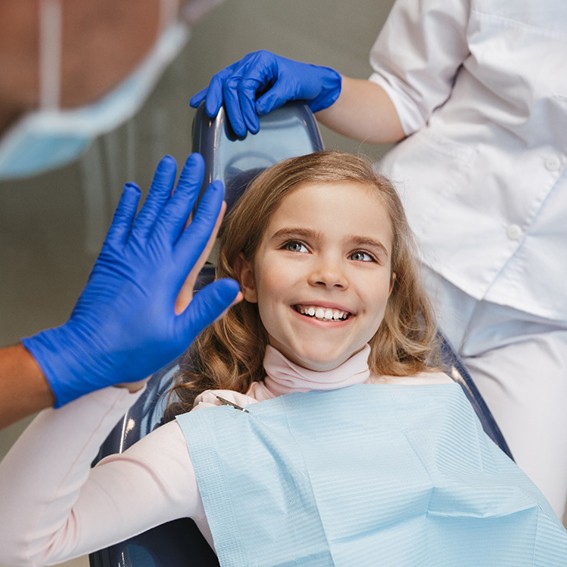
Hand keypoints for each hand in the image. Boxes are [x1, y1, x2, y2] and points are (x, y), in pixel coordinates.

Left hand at [22, 153, 240, 406]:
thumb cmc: (132, 348)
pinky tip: (132, 190)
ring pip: (148, 211)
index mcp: (171, 274)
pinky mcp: (110, 258)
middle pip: (173, 212)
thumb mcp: (178, 335)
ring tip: (168, 164)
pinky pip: (120, 224)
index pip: (197, 232)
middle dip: (187, 185)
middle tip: (195, 162)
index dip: (210, 208)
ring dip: (160, 186)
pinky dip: (127, 205)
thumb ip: (206, 308)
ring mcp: (127, 254)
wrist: (85, 351)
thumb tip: (233, 288)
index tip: (218, 188)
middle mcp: (150, 256)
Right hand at [190, 50, 340, 137]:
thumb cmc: (304, 82)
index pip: (244, 85)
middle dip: (231, 110)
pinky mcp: (241, 82)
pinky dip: (208, 95)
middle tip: (239, 132)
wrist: (311, 83)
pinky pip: (221, 87)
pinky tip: (196, 104)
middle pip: (229, 85)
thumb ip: (275, 96)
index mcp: (260, 62)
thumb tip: (257, 108)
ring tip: (210, 118)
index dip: (245, 108)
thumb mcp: (293, 87)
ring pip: (221, 84)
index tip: (252, 128)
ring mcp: (243, 71)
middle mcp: (248, 64)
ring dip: (215, 102)